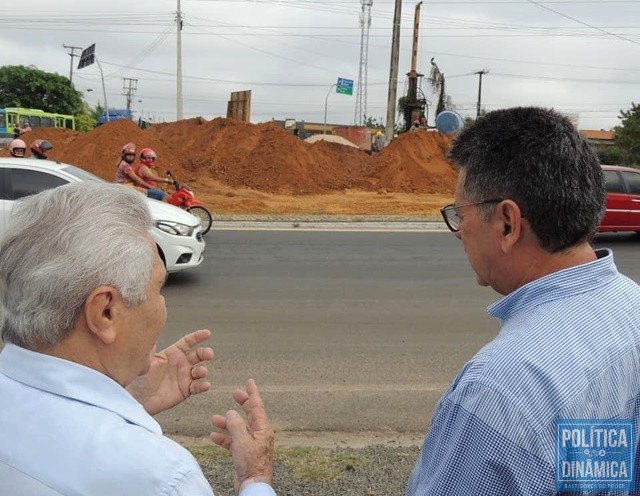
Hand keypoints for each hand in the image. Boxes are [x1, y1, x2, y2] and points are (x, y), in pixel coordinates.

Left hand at [127, 329, 213, 414]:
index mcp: (173, 353)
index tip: (207, 333)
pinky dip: (203, 386)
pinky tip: (205, 385)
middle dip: (205, 353)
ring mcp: (185, 377)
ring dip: (203, 370)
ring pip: (200, 370)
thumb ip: (150, 346)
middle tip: (209, 354)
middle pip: (198, 355)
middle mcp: (181, 364)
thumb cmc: (139, 378)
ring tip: (201, 371)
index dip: (198, 337)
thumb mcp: (144, 360)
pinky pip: (197, 387)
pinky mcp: (186, 390)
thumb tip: (150, 328)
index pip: (188, 342)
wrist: (136, 399)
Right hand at [211, 379, 273, 494]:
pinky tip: (213, 436)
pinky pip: (233, 441)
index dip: (253, 393)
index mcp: (263, 428)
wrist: (252, 484)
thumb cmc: (252, 464)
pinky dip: (224, 437)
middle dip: (241, 404)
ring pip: (238, 428)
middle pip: (249, 414)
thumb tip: (230, 412)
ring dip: (227, 422)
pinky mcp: (244, 453)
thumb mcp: (242, 440)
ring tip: (214, 418)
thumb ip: (235, 424)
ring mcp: (251, 444)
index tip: (250, 381)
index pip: (257, 406)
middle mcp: (258, 434)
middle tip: (234, 394)